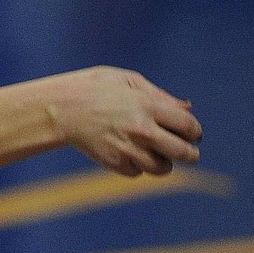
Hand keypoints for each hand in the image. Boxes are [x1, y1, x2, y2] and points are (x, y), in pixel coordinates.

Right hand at [47, 66, 201, 176]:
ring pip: (163, 168)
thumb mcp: (125, 80)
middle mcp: (141, 129)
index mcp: (146, 105)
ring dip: (163, 162)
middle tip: (188, 152)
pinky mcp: (114, 162)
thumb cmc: (93, 88)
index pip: (189, 126)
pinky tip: (127, 152)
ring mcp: (128, 148)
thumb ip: (159, 95)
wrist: (59, 108)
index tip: (190, 133)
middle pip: (183, 153)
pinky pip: (138, 172)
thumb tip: (188, 108)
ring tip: (153, 152)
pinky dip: (137, 165)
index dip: (194, 131)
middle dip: (191, 154)